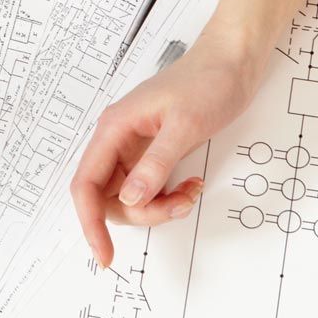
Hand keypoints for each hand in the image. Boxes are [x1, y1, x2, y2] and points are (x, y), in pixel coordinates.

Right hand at [71, 33, 265, 266]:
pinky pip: (148, 188)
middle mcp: (116, 140)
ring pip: (129, 197)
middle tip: (177, 207)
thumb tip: (130, 200)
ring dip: (157, 207)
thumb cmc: (206, 83)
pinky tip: (191, 187)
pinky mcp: (152, 153)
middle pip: (106, 197)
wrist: (231, 61)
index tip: (104, 256)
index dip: (90, 223)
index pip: (86, 185)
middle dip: (140, 213)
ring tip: (189, 194)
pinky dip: (168, 197)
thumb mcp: (184, 126)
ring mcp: (134, 148)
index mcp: (113, 129)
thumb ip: (155, 165)